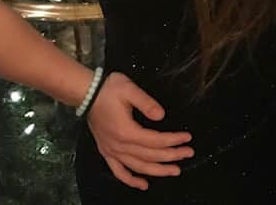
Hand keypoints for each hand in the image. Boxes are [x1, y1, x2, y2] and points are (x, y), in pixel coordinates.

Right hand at [87, 72, 193, 190]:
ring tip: (174, 171)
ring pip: (138, 167)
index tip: (187, 138)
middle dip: (171, 156)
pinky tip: (143, 185)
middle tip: (188, 153)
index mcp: (126, 131)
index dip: (173, 140)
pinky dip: (131, 180)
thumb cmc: (109, 89)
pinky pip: (119, 172)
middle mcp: (119, 145)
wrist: (87, 93)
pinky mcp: (106, 152)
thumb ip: (147, 103)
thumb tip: (161, 115)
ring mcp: (111, 151)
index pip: (156, 140)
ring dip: (157, 171)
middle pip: (150, 155)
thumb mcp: (130, 89)